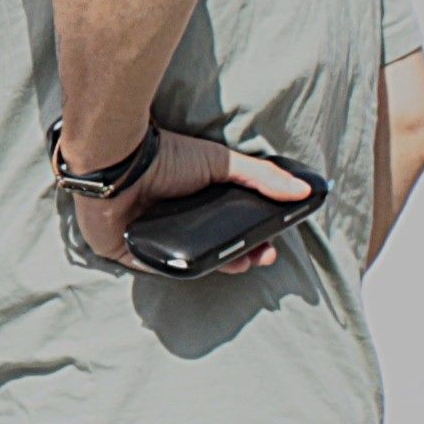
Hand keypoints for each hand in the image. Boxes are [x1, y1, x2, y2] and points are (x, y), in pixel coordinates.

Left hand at [73, 132, 309, 270]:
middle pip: (209, 248)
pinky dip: (176, 268)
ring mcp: (147, 237)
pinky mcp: (126, 251)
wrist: (120, 157)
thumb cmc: (166, 155)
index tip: (270, 245)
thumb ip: (261, 176)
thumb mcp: (222, 163)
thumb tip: (303, 190)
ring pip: (186, 261)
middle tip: (263, 256)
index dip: (248, 239)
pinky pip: (155, 267)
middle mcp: (169, 220)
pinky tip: (203, 265)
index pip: (223, 229)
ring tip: (243, 262)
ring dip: (215, 265)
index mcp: (189, 202)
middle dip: (239, 255)